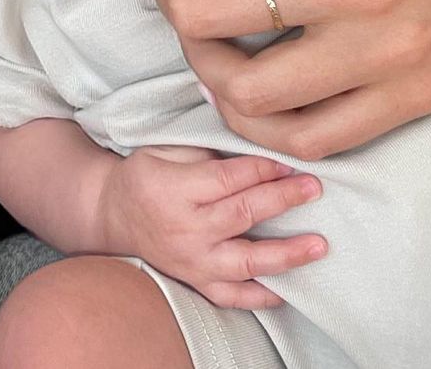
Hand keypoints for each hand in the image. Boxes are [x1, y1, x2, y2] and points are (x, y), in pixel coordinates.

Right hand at [98, 145, 325, 308]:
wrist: (112, 215)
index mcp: (175, 189)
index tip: (289, 159)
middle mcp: (187, 229)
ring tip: (319, 244)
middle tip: (313, 187)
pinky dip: (263, 295)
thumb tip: (247, 134)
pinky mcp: (198, 282)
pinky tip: (290, 288)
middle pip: (244, 214)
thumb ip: (204, 146)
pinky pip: (234, 296)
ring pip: (247, 261)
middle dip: (283, 199)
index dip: (262, 168)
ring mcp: (194, 261)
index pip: (229, 178)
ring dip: (287, 253)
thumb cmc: (143, 176)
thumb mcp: (163, 149)